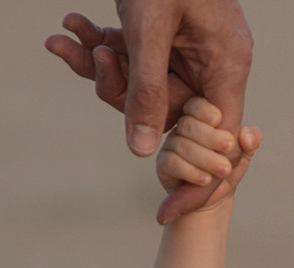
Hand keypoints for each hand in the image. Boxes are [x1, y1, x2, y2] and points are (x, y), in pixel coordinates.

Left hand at [45, 3, 253, 224]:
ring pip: (143, 87)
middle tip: (78, 53)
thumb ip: (144, 88)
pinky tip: (71, 26)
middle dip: (114, 91)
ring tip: (66, 31)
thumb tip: (138, 151)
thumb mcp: (149, 27)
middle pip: (167, 113)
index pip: (219, 142)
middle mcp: (214, 65)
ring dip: (98, 63)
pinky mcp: (169, 42)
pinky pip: (136, 63)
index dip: (195, 179)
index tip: (167, 214)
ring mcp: (192, 54)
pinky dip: (101, 47)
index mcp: (227, 65)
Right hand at [157, 97, 260, 202]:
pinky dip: (192, 171)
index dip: (205, 110)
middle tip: (229, 147)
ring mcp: (170, 146)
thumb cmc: (226, 172)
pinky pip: (172, 162)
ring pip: (182, 145)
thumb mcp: (242, 157)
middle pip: (188, 124)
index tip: (219, 119)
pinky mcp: (163, 165)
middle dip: (211, 137)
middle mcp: (182, 129)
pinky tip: (206, 179)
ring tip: (223, 170)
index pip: (195, 105)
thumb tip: (248, 135)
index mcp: (199, 119)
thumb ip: (249, 143)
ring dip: (206, 158)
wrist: (214, 201)